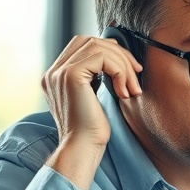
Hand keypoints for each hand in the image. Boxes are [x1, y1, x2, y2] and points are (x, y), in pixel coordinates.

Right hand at [41, 35, 141, 189]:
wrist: (83, 149)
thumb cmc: (92, 130)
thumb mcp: (94, 97)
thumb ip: (97, 77)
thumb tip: (117, 57)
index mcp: (56, 75)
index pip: (83, 45)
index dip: (110, 49)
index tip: (131, 67)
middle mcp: (53, 71)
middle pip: (90, 40)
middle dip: (118, 53)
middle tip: (136, 73)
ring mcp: (59, 72)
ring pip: (98, 46)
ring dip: (123, 64)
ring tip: (132, 87)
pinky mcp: (70, 75)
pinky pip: (101, 57)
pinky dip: (119, 70)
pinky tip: (124, 91)